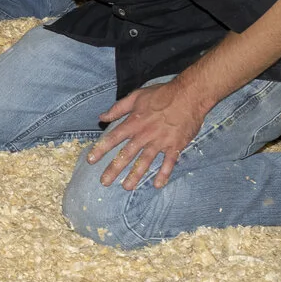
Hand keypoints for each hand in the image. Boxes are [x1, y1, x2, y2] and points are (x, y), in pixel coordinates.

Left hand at [86, 79, 210, 188]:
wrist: (189, 96)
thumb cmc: (162, 94)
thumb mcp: (136, 96)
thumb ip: (118, 108)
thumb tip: (101, 117)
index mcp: (134, 122)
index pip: (113, 138)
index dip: (101, 149)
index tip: (91, 160)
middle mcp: (144, 134)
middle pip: (126, 154)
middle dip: (114, 169)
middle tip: (104, 182)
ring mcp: (160, 141)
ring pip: (145, 162)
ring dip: (135, 175)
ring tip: (126, 187)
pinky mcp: (175, 146)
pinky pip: (169, 163)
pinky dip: (163, 174)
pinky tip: (157, 185)